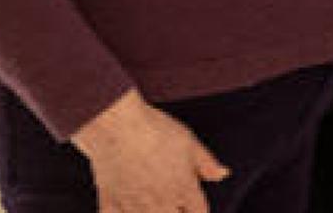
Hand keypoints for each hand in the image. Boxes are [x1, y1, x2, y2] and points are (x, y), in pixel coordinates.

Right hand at [71, 90, 228, 212]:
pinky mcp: (110, 205)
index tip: (194, 205)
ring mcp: (134, 207)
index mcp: (184, 189)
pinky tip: (127, 207)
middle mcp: (161, 204)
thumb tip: (223, 174)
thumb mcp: (190, 143)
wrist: (117, 127)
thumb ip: (208, 164)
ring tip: (153, 204)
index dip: (198, 210)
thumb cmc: (155, 131)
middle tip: (174, 203)